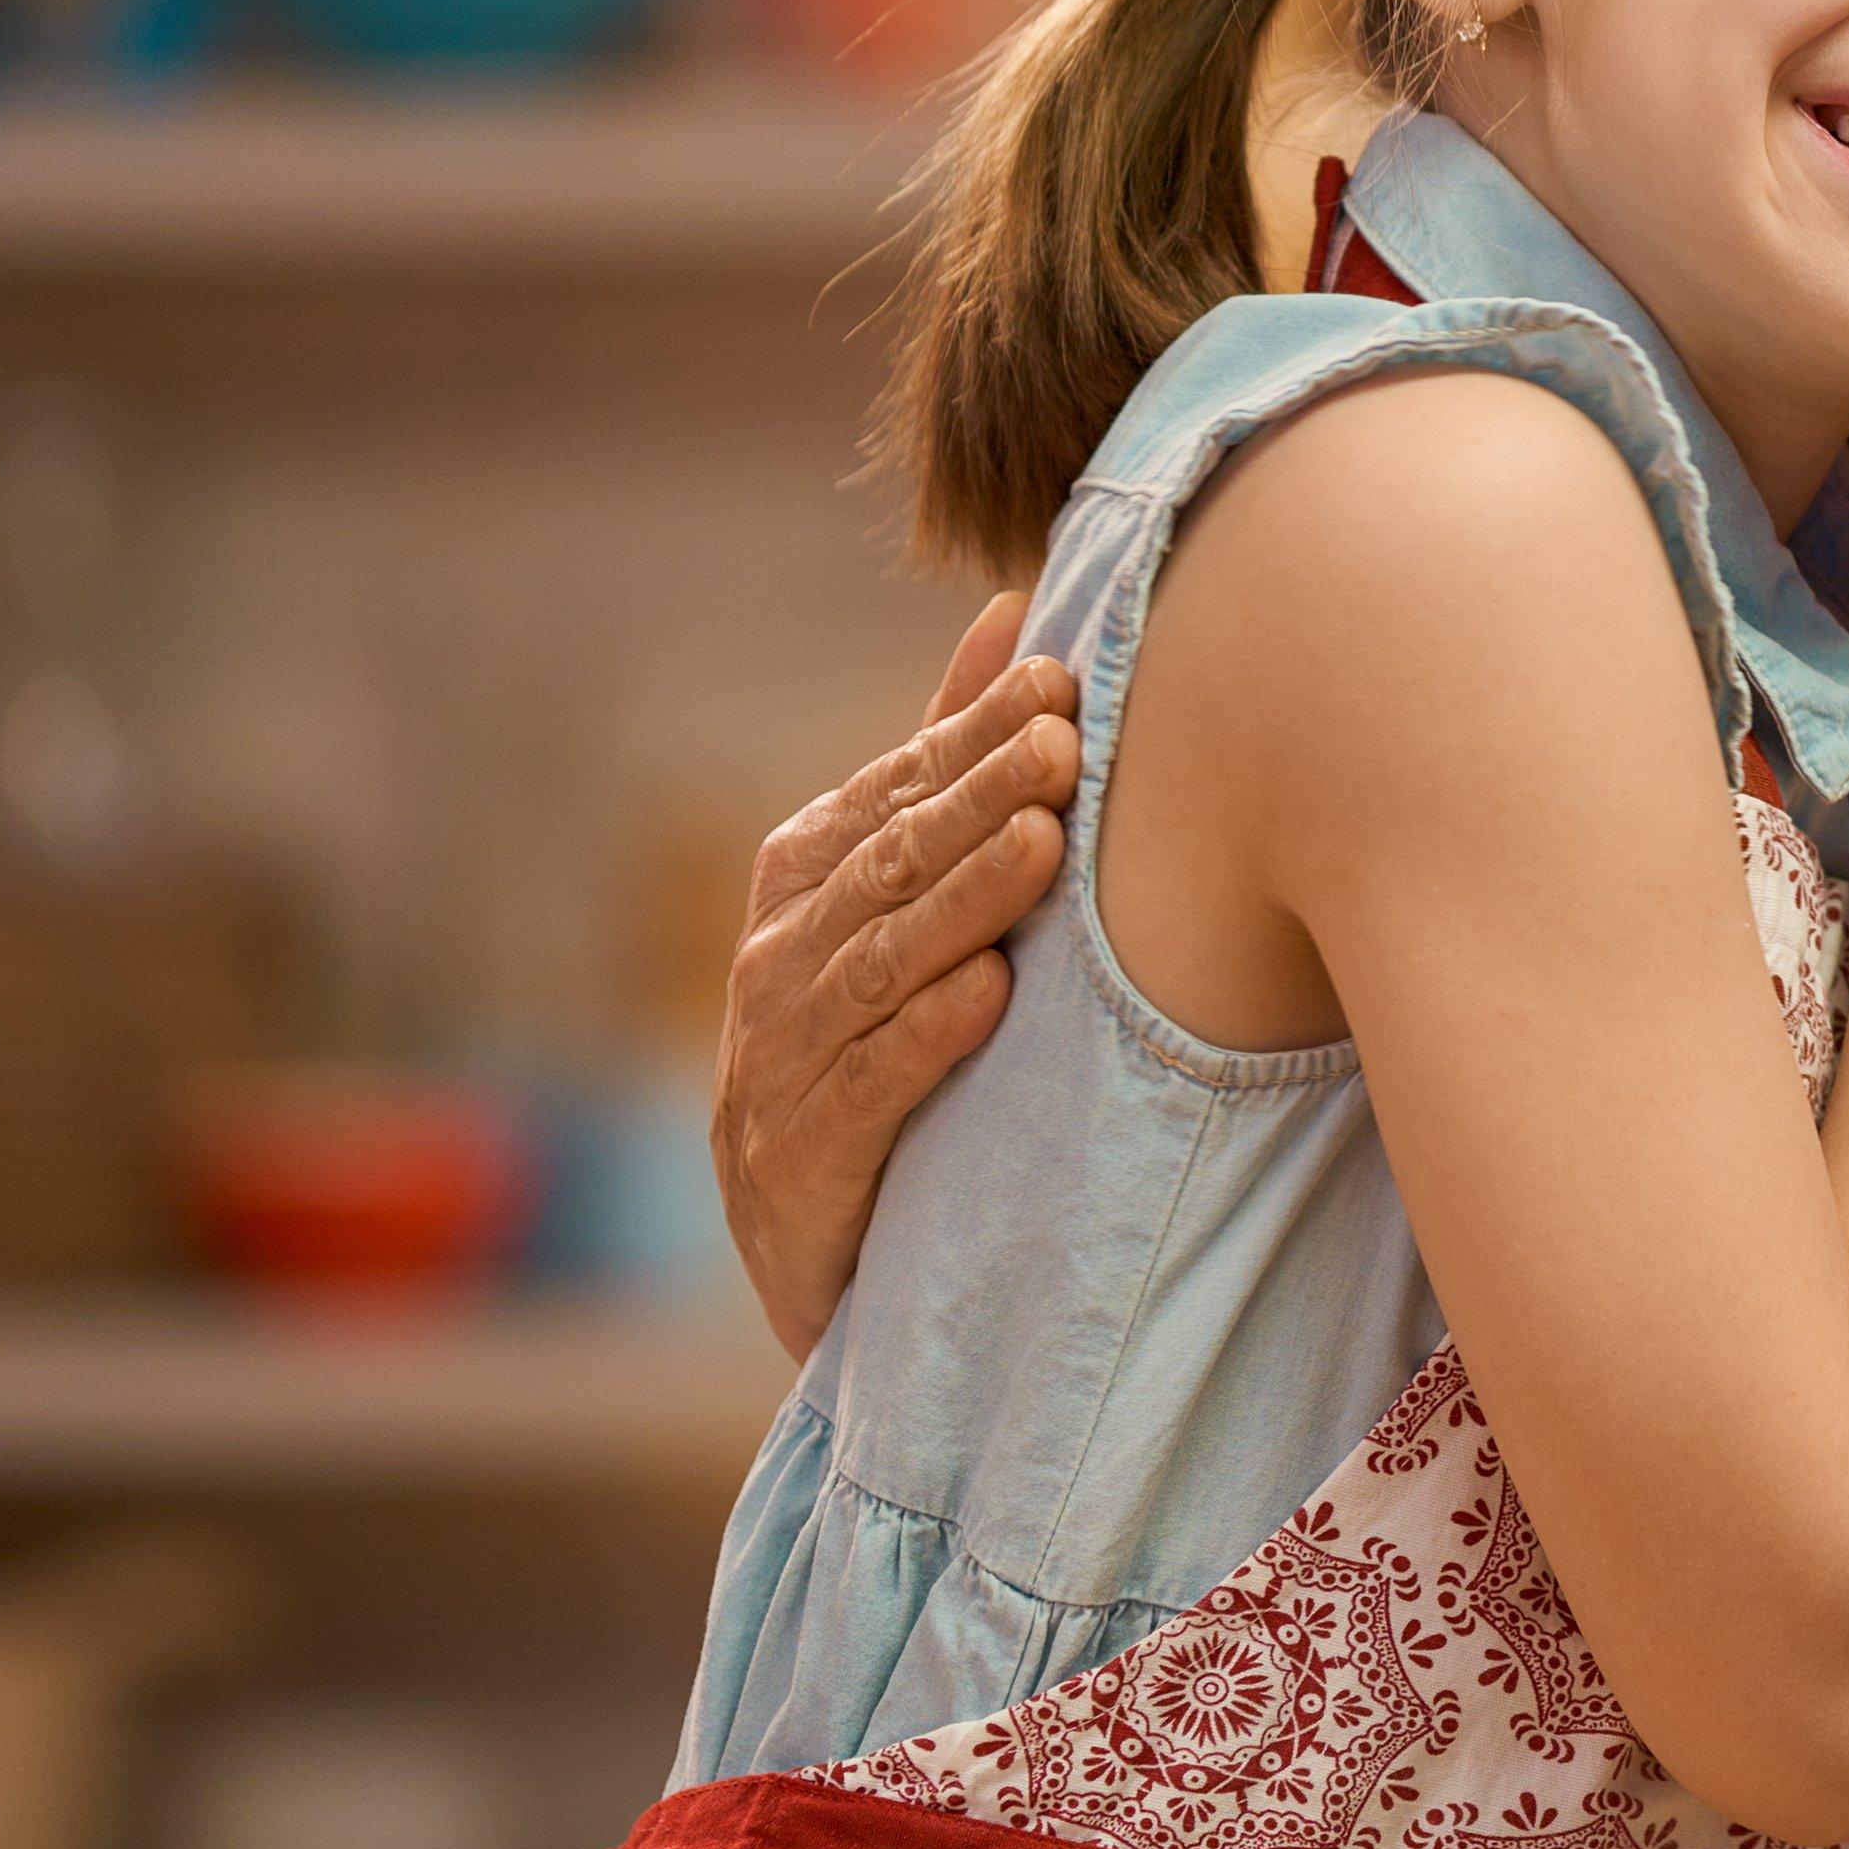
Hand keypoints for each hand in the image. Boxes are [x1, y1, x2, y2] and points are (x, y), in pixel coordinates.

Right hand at [710, 592, 1072, 1360]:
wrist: (809, 1234)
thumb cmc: (874, 1031)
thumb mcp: (900, 888)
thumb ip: (945, 759)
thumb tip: (1017, 614)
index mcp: (806, 876)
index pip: (897, 789)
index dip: (972, 734)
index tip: (1061, 678)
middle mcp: (782, 954)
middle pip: (893, 862)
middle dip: (978, 797)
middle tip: (1067, 739)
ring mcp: (783, 1054)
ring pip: (884, 963)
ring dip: (965, 902)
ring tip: (1044, 846)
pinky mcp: (805, 1152)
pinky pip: (869, 1085)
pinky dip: (927, 1039)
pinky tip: (990, 996)